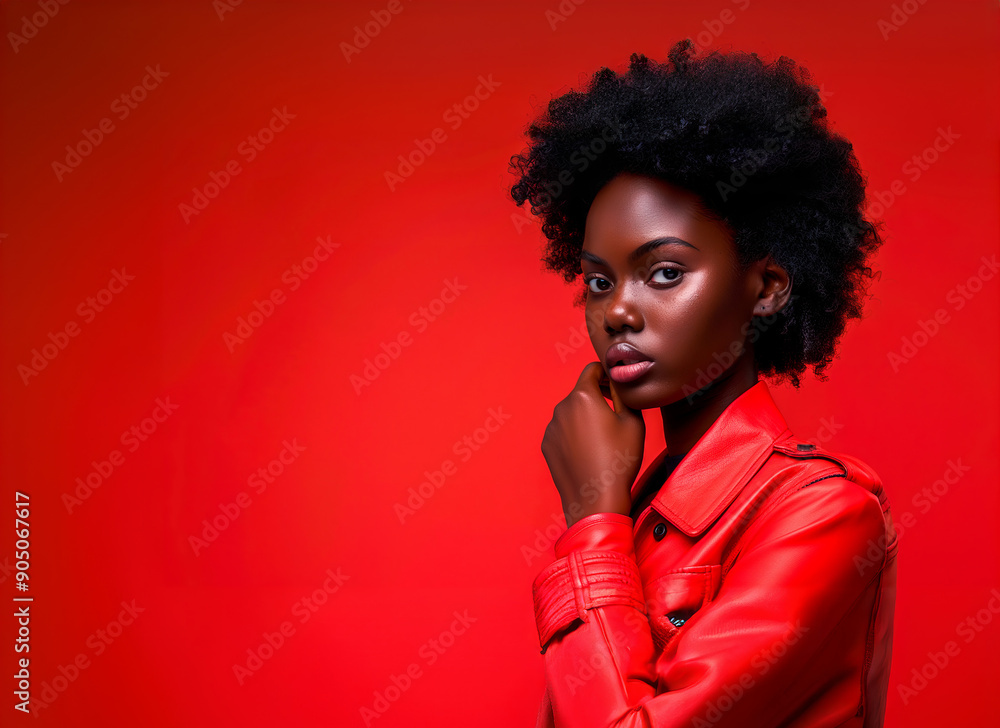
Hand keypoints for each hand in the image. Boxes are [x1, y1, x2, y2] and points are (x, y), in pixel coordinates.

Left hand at [540, 362, 645, 527]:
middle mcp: (562, 407)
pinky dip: (574, 434)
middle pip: (581, 392)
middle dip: (596, 398)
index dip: (606, 375)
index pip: (592, 370)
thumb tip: (618, 382)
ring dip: (585, 417)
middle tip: (615, 416)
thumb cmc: (618, 461)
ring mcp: (551, 427)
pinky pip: (563, 430)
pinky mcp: (547, 445)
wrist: (596, 500)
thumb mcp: (633, 421)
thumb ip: (624, 394)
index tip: (615, 388)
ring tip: (603, 439)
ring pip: (571, 412)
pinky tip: (588, 452)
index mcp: (582, 396)